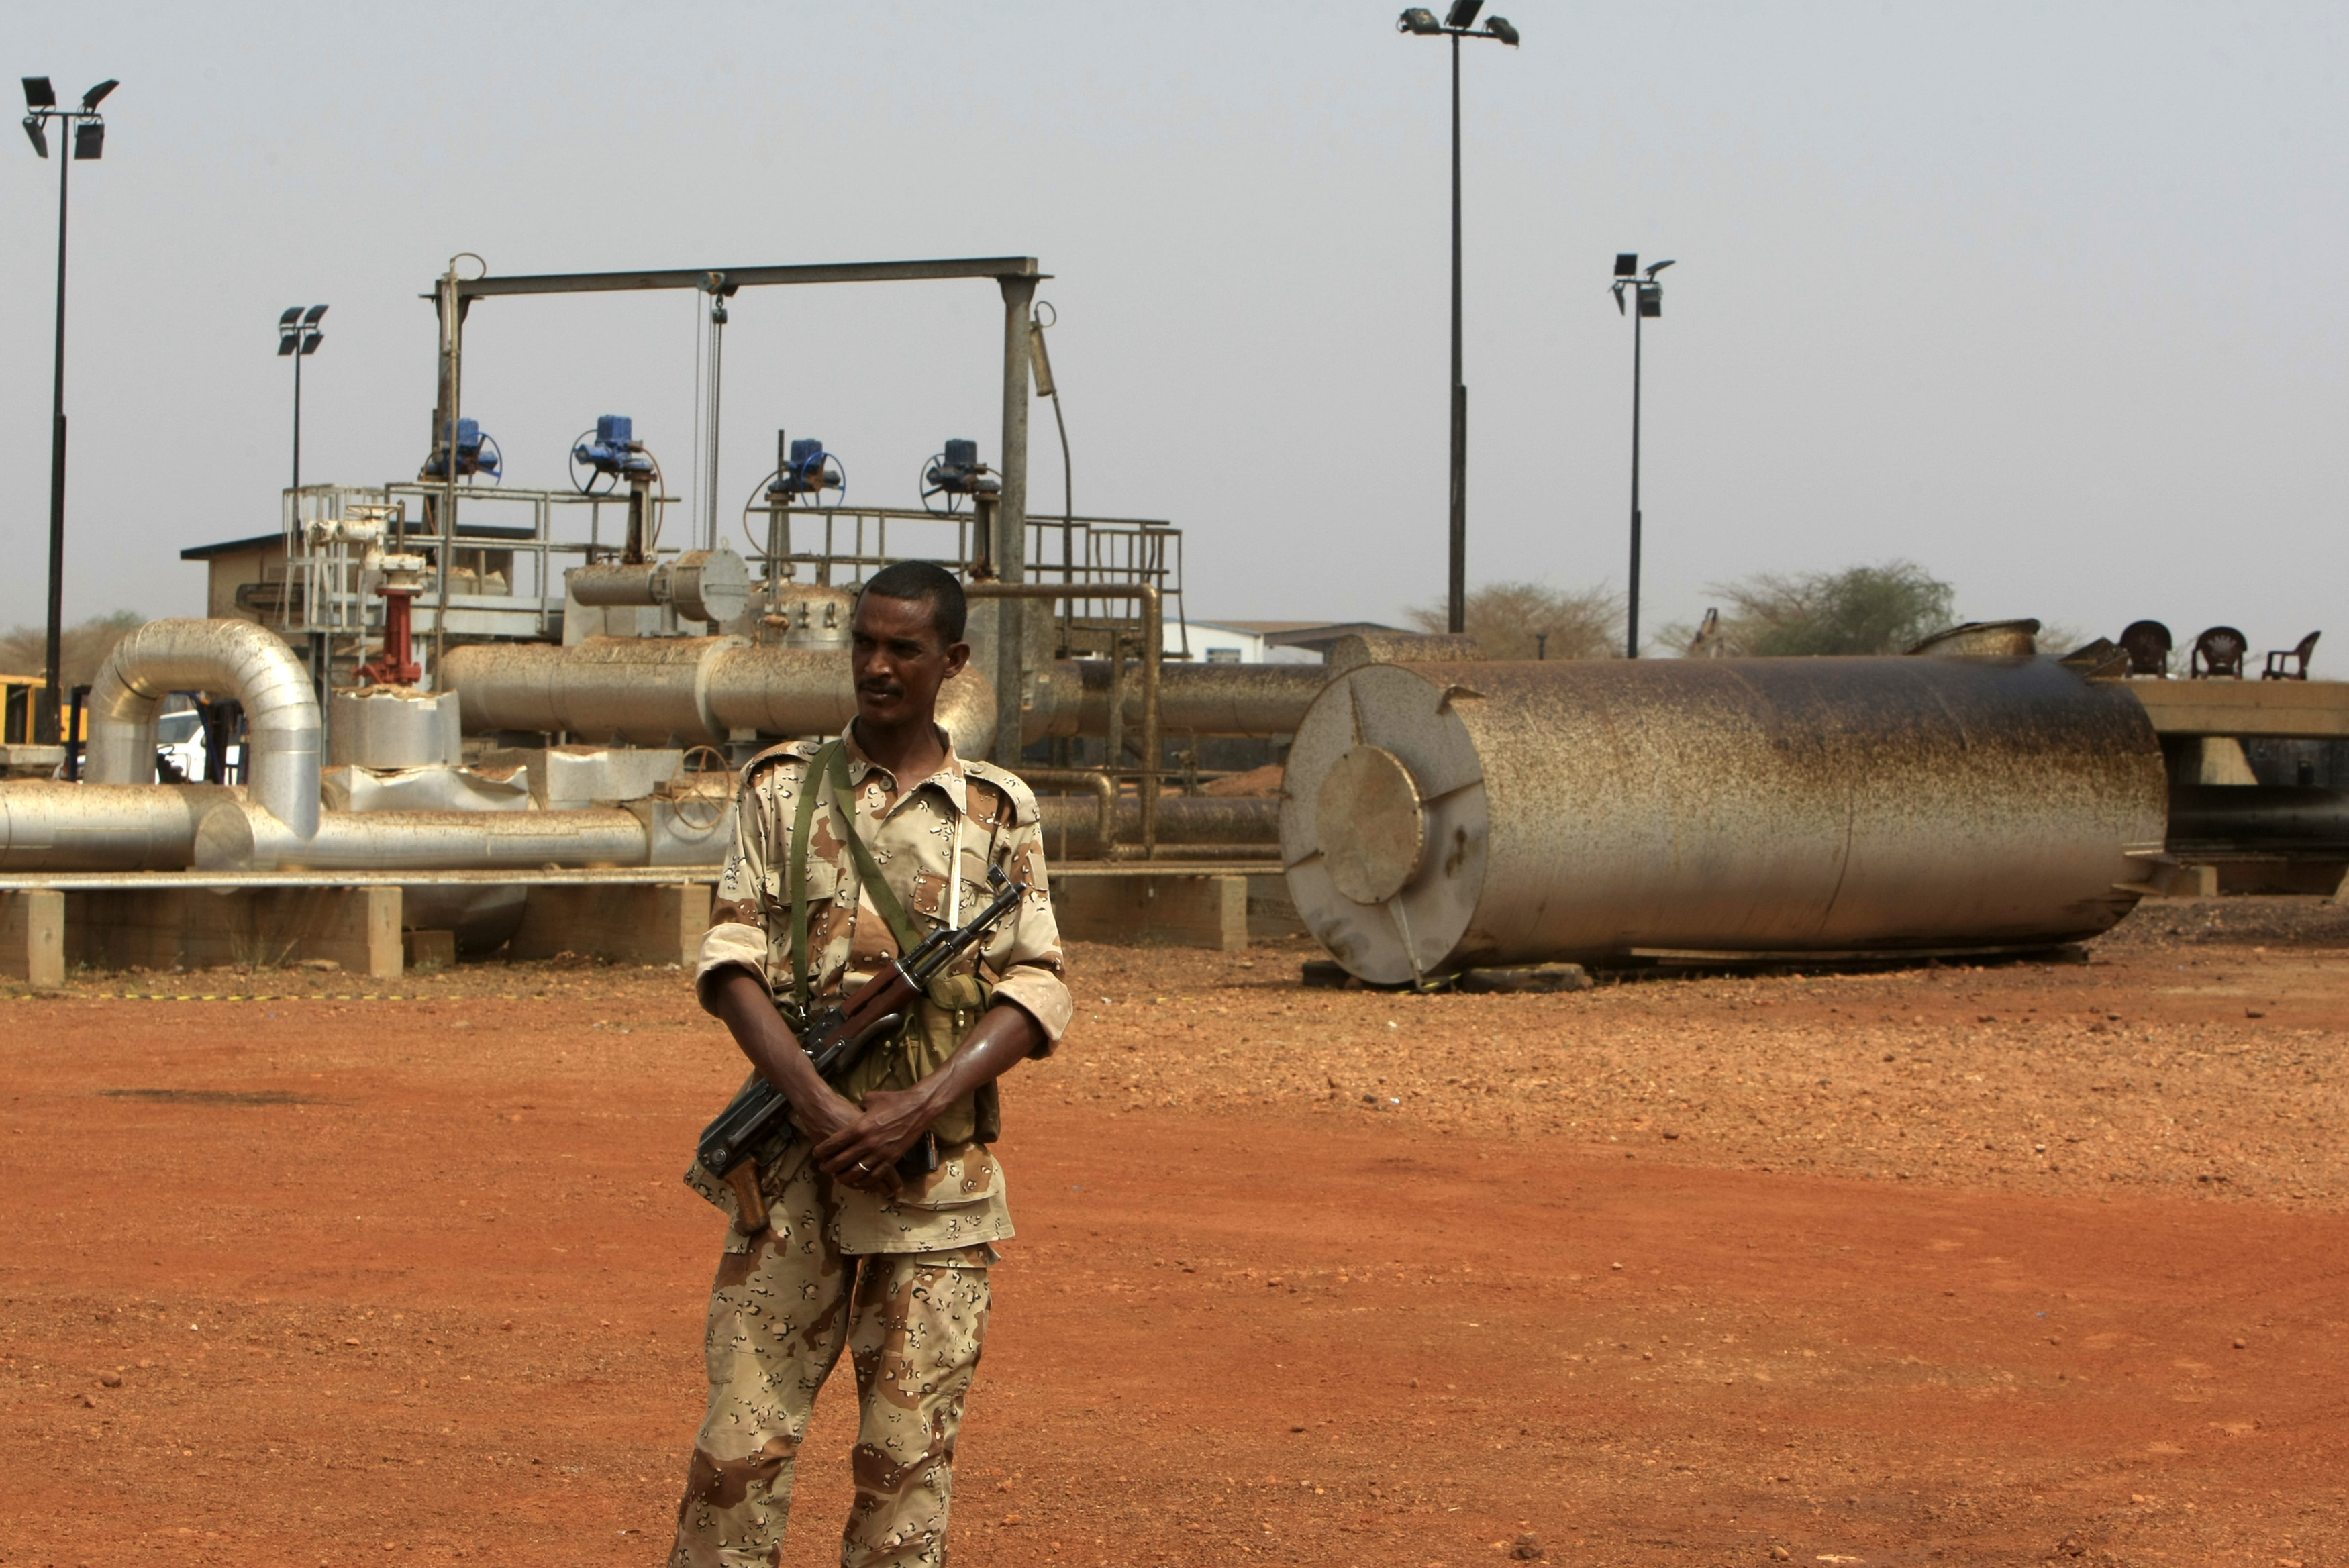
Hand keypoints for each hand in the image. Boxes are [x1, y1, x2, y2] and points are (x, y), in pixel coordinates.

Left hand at [814, 1086, 933, 1194]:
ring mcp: (880, 1152)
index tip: (817, 1154)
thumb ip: (859, 1107)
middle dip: (830, 1167)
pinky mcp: (892, 1159)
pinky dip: (865, 1181)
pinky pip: (875, 1175)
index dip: (823, 1150)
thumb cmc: (894, 1100)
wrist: (918, 1107)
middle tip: (823, 1168)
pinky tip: (858, 1182)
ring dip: (845, 1177)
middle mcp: (867, 1142)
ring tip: (838, 1178)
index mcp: (860, 1127)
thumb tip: (855, 1108)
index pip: (835, 1143)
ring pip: (857, 1171)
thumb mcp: (871, 1099)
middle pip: (842, 1160)